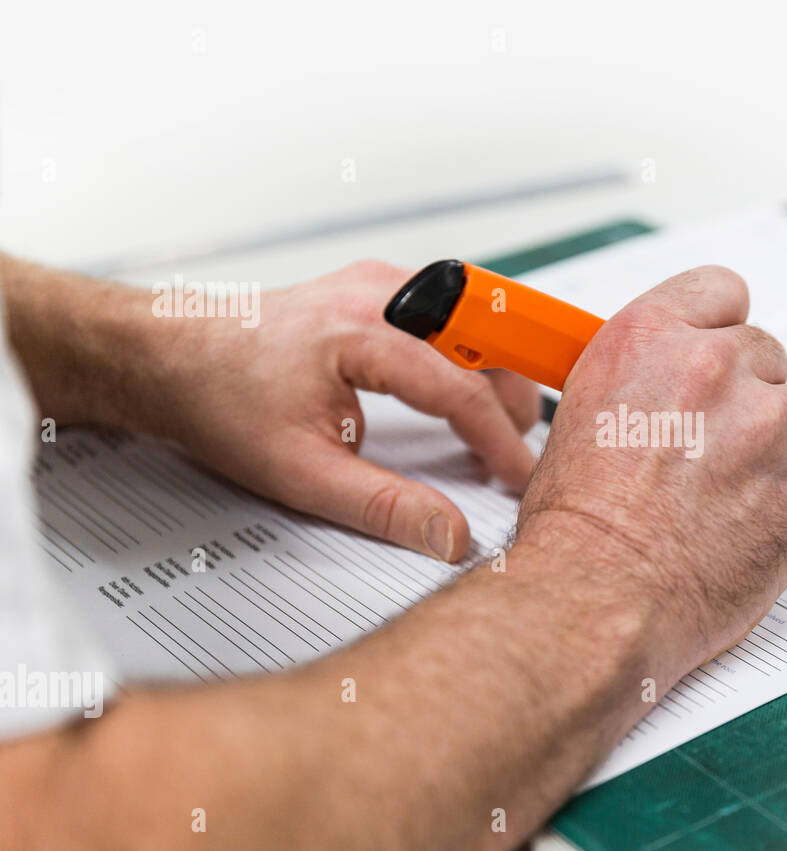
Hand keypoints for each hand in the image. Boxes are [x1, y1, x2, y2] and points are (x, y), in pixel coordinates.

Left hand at [144, 260, 539, 560]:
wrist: (168, 355)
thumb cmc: (219, 397)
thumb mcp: (299, 473)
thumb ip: (382, 506)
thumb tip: (447, 533)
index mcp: (360, 334)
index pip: (460, 389)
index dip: (499, 440)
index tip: (516, 477)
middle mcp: (377, 294)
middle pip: (487, 335)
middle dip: (516, 392)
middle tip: (520, 448)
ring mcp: (378, 281)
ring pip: (476, 313)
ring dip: (499, 365)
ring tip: (505, 421)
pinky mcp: (376, 285)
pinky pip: (451, 307)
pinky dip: (474, 346)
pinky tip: (471, 379)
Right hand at [517, 266, 786, 679]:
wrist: (600, 593)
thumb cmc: (578, 523)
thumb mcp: (582, 413)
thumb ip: (642, 378)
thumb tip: (666, 382)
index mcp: (651, 337)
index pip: (721, 291)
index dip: (719, 327)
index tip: (717, 352)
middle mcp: (713, 367)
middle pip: (764, 353)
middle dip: (744, 394)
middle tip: (711, 444)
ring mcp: (766, 422)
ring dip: (773, 441)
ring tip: (726, 489)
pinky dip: (782, 494)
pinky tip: (739, 523)